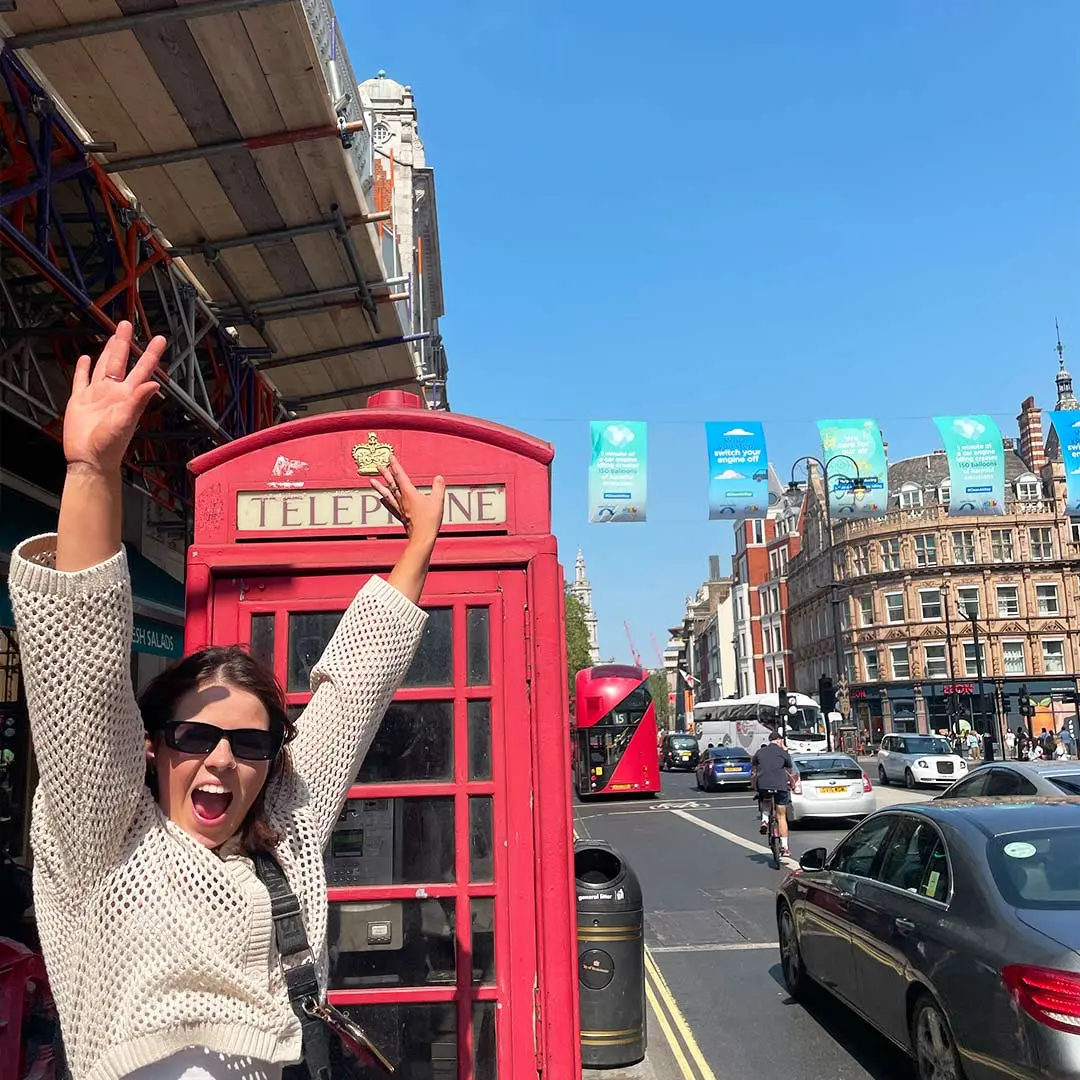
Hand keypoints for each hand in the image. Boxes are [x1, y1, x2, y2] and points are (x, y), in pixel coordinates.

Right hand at [63, 321, 166, 472]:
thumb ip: (138, 401)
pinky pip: (81, 380)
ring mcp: (96, 395)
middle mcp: (113, 392)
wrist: (89, 460)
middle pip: (119, 360)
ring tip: (113, 335)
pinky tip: (85, 358)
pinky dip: (83, 368)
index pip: (142, 369)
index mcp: (127, 396)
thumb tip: (155, 385)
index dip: (150, 354)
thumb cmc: (110, 446)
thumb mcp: (126, 421)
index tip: (159, 339)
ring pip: (102, 366)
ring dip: (108, 350)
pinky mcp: (80, 401)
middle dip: (124, 342)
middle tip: (127, 324)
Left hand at [371, 456, 444, 545]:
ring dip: (380, 486)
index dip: (395, 465)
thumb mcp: (437, 501)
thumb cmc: (429, 520)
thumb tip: (438, 478)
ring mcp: (400, 508)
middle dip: (385, 473)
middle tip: (378, 465)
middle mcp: (402, 499)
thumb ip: (438, 487)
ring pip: (387, 494)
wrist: (422, 537)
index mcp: (409, 493)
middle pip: (391, 483)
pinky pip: (390, 505)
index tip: (390, 457)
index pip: (400, 475)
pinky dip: (385, 500)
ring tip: (372, 481)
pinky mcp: (400, 515)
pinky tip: (381, 499)